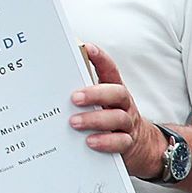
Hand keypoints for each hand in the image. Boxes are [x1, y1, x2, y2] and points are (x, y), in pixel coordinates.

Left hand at [70, 43, 165, 178]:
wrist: (140, 145)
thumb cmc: (108, 116)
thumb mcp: (99, 101)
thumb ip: (82, 89)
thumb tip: (51, 80)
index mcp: (113, 89)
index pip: (110, 70)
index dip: (101, 58)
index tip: (86, 47)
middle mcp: (123, 104)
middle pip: (116, 93)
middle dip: (95, 93)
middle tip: (74, 97)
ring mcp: (127, 123)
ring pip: (118, 118)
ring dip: (95, 119)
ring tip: (74, 122)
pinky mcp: (127, 143)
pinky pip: (120, 142)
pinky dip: (105, 141)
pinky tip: (90, 142)